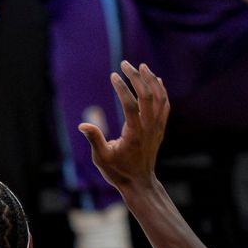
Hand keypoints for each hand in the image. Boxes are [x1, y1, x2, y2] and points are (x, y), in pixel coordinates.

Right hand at [80, 61, 168, 189]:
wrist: (140, 183)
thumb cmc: (118, 171)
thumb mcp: (101, 158)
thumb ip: (94, 140)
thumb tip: (83, 125)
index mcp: (134, 134)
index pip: (131, 105)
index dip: (122, 88)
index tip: (113, 75)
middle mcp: (149, 128)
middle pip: (147, 96)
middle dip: (137, 77)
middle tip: (125, 63)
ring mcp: (157, 128)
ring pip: (159, 99)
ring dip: (151, 80)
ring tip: (141, 66)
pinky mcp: (160, 129)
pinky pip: (165, 106)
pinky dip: (162, 91)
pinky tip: (156, 80)